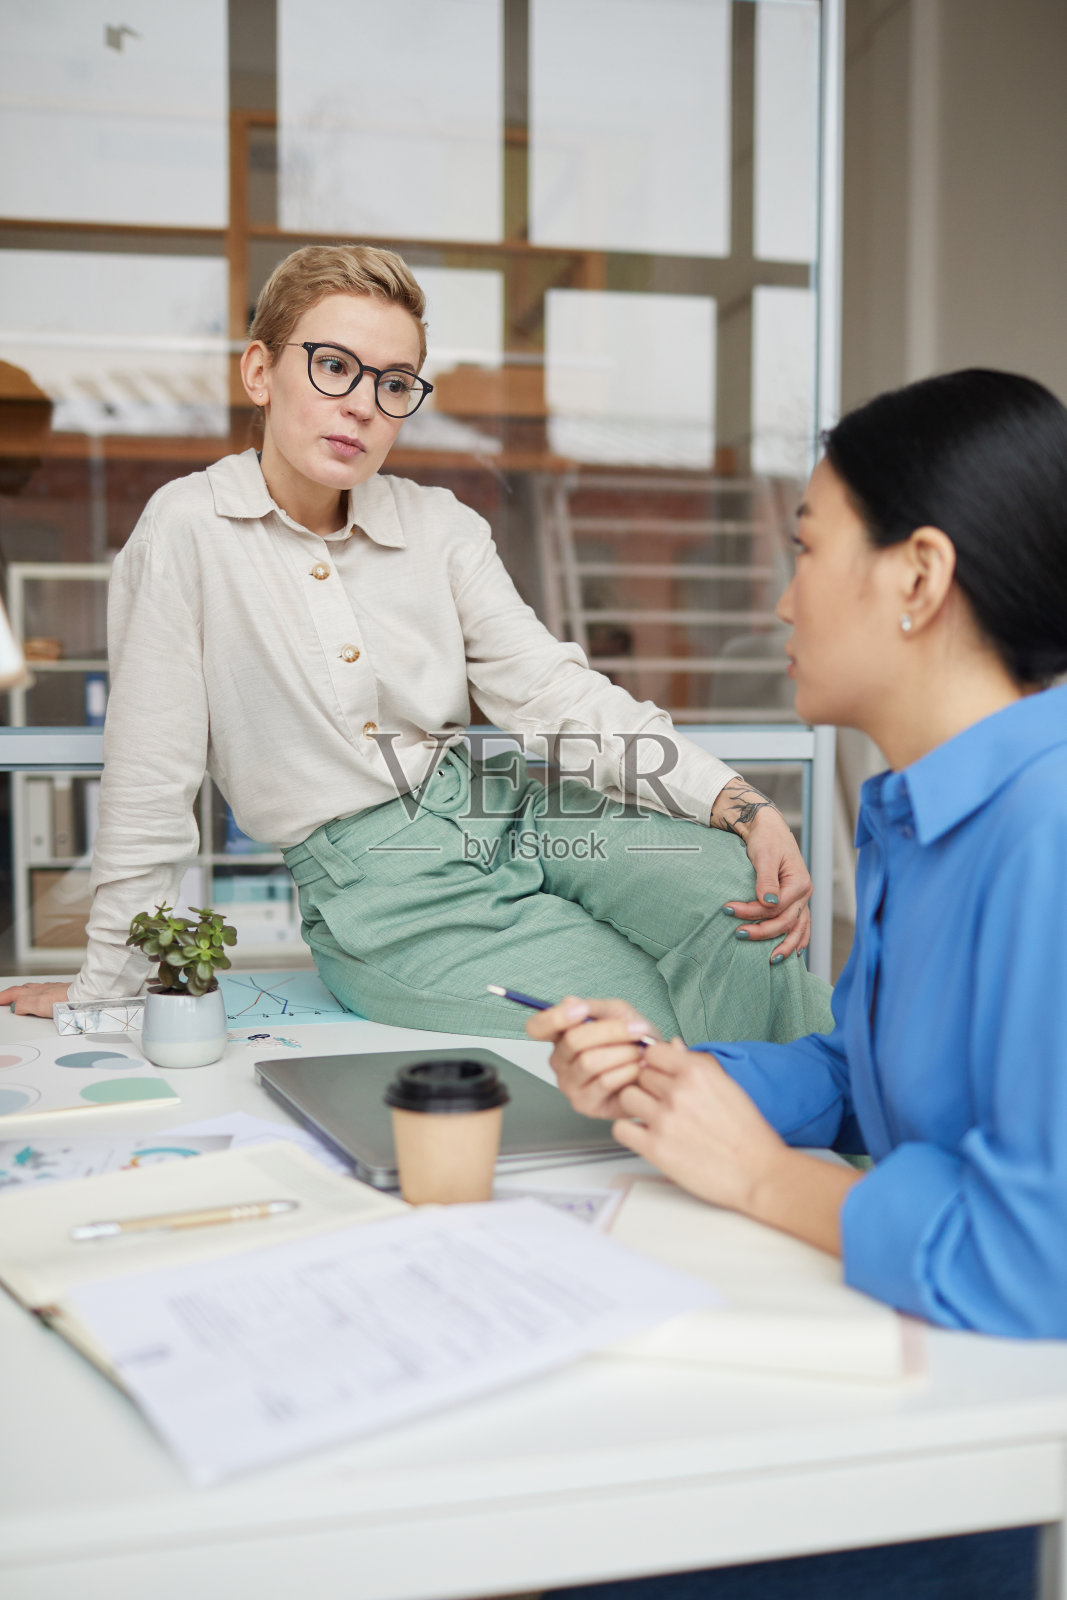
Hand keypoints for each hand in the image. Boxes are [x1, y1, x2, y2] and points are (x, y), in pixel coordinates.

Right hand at [0, 981, 70, 1017]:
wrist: (85, 999)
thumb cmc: (65, 1000)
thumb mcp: (39, 1004)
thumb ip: (24, 1005)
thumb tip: (15, 1007)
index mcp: (34, 992)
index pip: (14, 993)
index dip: (3, 997)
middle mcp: (42, 989)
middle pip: (22, 990)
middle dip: (11, 994)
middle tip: (3, 999)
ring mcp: (52, 991)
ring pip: (33, 990)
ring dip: (23, 993)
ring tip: (17, 998)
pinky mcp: (61, 994)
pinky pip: (44, 993)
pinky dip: (36, 995)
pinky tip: (40, 999)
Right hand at [525, 996, 662, 1118]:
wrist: (658, 1070)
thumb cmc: (634, 1041)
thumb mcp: (618, 1014)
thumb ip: (594, 1008)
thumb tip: (569, 1001)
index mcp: (561, 1036)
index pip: (537, 1026)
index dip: (555, 1017)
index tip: (582, 1010)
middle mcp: (559, 1061)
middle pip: (573, 1040)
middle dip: (611, 1031)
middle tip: (637, 1030)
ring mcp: (569, 1085)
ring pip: (589, 1062)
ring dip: (623, 1053)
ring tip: (640, 1052)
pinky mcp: (584, 1104)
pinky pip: (603, 1082)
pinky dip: (627, 1071)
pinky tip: (639, 1068)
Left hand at [613, 1041, 860, 1253]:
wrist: (758, 1172)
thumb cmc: (747, 1132)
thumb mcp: (726, 1086)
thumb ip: (694, 1065)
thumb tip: (672, 1045)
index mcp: (698, 1071)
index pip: (653, 1052)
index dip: (656, 1064)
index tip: (661, 1075)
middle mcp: (678, 1091)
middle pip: (639, 1074)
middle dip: (648, 1086)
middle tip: (663, 1102)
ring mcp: (664, 1119)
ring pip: (626, 1096)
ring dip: (636, 1106)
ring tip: (653, 1118)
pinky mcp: (654, 1148)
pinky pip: (621, 1128)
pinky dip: (629, 1131)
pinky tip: (645, 1136)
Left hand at [710, 779, 811, 959]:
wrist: (768, 829)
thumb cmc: (766, 839)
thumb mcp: (764, 856)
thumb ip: (766, 880)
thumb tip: (767, 903)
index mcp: (799, 883)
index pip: (775, 907)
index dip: (752, 912)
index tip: (728, 910)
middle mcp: (804, 894)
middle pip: (785, 922)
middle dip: (762, 931)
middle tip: (738, 934)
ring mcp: (802, 900)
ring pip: (798, 929)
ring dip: (785, 946)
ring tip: (772, 961)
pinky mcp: (795, 902)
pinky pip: (801, 926)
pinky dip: (798, 940)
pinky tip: (792, 954)